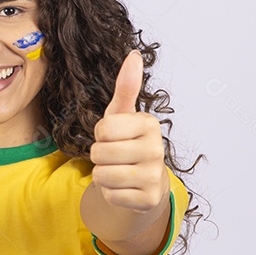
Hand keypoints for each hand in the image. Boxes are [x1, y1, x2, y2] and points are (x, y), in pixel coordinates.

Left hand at [89, 50, 168, 212]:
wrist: (146, 182)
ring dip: (102, 175)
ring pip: (102, 175)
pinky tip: (123, 187)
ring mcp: (154, 176)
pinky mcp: (147, 199)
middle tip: (114, 156)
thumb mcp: (122, 115)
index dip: (100, 135)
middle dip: (99, 156)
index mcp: (149, 124)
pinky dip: (110, 193)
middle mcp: (156, 149)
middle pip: (99, 153)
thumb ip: (126, 87)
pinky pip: (109, 195)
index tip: (113, 137)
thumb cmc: (128, 143)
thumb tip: (133, 55)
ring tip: (117, 171)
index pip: (102, 129)